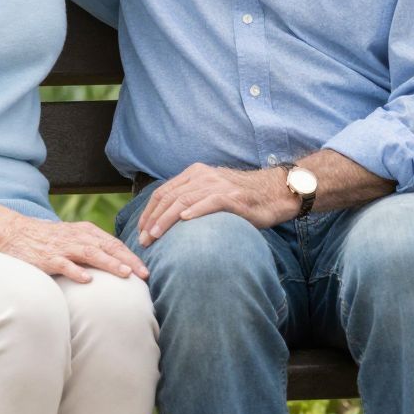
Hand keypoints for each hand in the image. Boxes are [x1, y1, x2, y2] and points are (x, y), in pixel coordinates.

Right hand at [0, 197, 148, 284]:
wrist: (11, 232)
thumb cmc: (45, 239)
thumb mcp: (71, 238)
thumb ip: (92, 247)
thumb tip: (117, 262)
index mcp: (84, 232)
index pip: (113, 243)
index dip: (131, 255)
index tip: (146, 270)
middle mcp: (76, 237)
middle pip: (107, 247)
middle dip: (128, 260)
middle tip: (144, 275)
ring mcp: (61, 247)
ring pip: (89, 253)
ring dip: (108, 263)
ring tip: (124, 274)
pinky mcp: (46, 257)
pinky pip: (63, 264)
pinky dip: (76, 270)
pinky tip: (87, 279)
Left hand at [137, 164, 292, 244]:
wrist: (273, 193)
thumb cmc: (241, 198)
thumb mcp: (211, 193)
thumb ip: (192, 199)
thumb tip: (169, 222)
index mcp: (194, 173)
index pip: (163, 192)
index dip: (148, 212)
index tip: (140, 230)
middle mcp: (202, 176)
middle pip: (169, 197)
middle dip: (152, 220)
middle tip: (143, 240)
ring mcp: (217, 185)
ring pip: (183, 201)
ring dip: (166, 220)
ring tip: (155, 236)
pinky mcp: (232, 197)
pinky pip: (209, 202)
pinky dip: (194, 212)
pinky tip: (184, 222)